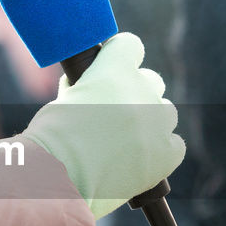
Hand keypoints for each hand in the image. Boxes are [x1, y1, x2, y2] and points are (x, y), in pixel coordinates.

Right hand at [23, 32, 184, 218]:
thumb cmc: (51, 140)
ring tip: (126, 143)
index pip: (130, 46)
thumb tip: (88, 88)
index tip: (112, 70)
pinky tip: (142, 161)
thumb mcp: (64, 100)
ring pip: (165, 112)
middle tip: (115, 115)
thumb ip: (85, 88)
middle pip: (151, 81)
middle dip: (136, 93)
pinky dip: (162, 152)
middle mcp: (141, 90)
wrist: (58, 179)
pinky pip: (174, 146)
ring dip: (150, 122)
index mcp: (114, 70)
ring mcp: (156, 122)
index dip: (120, 57)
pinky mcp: (166, 154)